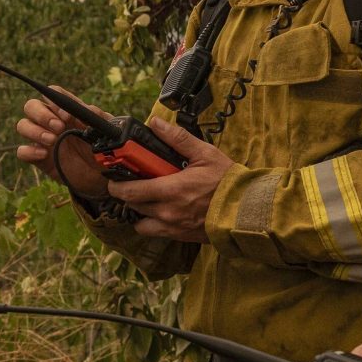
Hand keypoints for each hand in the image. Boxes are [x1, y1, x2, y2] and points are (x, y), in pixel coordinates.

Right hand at [14, 96, 110, 201]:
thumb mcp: (107, 132)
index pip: (53, 94)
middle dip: (41, 114)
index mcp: (67, 111)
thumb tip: (89, 109)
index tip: (67, 115)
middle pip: (31, 106)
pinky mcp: (40, 159)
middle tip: (58, 127)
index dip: (56, 101)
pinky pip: (22, 151)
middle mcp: (51, 122)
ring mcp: (43, 140)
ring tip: (52, 141)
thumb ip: (99, 118)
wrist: (103, 177)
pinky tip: (44, 155)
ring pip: (23, 125)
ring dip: (34, 131)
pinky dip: (29, 151)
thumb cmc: (104, 149)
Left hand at [104, 117, 232, 241]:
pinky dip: (153, 224)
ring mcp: (173, 227)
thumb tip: (156, 124)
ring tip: (149, 199)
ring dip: (140, 212)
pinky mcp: (181, 236)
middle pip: (133, 207)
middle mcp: (168, 212)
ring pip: (142, 224)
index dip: (117, 185)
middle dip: (129, 195)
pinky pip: (157, 233)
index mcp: (171, 190)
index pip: (130, 192)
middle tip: (133, 183)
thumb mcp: (205, 153)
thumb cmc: (228, 182)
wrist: (247, 210)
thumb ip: (177, 139)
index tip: (114, 178)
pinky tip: (163, 211)